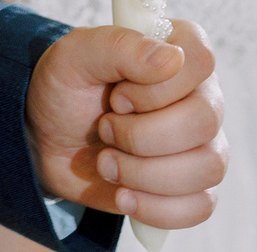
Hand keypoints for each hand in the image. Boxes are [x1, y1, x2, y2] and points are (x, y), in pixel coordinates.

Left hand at [26, 21, 225, 230]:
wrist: (49, 138)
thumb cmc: (66, 86)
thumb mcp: (76, 55)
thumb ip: (121, 46)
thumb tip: (173, 59)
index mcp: (179, 48)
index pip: (200, 61)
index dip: (156, 88)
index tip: (117, 97)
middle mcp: (200, 93)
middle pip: (204, 121)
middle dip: (140, 137)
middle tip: (104, 130)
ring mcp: (202, 142)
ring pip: (207, 167)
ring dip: (144, 174)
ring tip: (107, 163)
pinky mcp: (192, 184)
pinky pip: (200, 206)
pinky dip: (156, 208)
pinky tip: (123, 195)